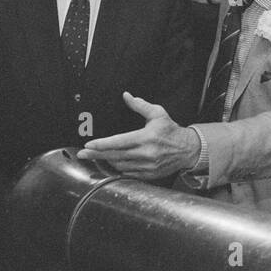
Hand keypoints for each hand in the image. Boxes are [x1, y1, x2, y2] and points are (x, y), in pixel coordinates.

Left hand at [76, 92, 201, 178]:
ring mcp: (147, 166)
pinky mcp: (150, 175)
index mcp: (146, 138)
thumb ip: (140, 105)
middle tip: (82, 155)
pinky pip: (129, 174)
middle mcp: (146, 153)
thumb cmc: (171, 130)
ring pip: (120, 166)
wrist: (188, 150)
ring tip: (99, 156)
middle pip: (115, 156)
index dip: (102, 144)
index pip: (119, 142)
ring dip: (108, 161)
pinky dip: (119, 169)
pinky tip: (113, 164)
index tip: (89, 145)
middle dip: (96, 155)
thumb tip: (126, 95)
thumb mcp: (158, 114)